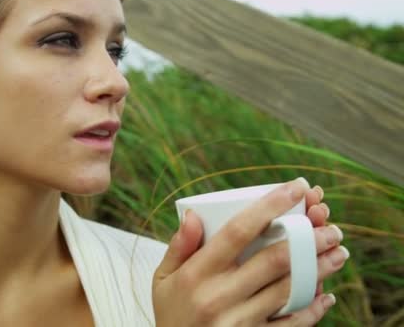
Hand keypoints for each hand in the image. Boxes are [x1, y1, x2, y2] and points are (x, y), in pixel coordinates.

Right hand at [152, 178, 347, 325]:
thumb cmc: (171, 312)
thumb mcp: (163, 278)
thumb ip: (179, 246)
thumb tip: (194, 214)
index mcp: (198, 273)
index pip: (238, 231)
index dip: (270, 206)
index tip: (294, 188)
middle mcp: (220, 295)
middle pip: (274, 259)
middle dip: (308, 238)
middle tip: (329, 225)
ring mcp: (239, 321)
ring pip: (289, 289)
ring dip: (319, 269)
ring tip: (338, 252)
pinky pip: (290, 325)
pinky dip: (312, 310)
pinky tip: (325, 295)